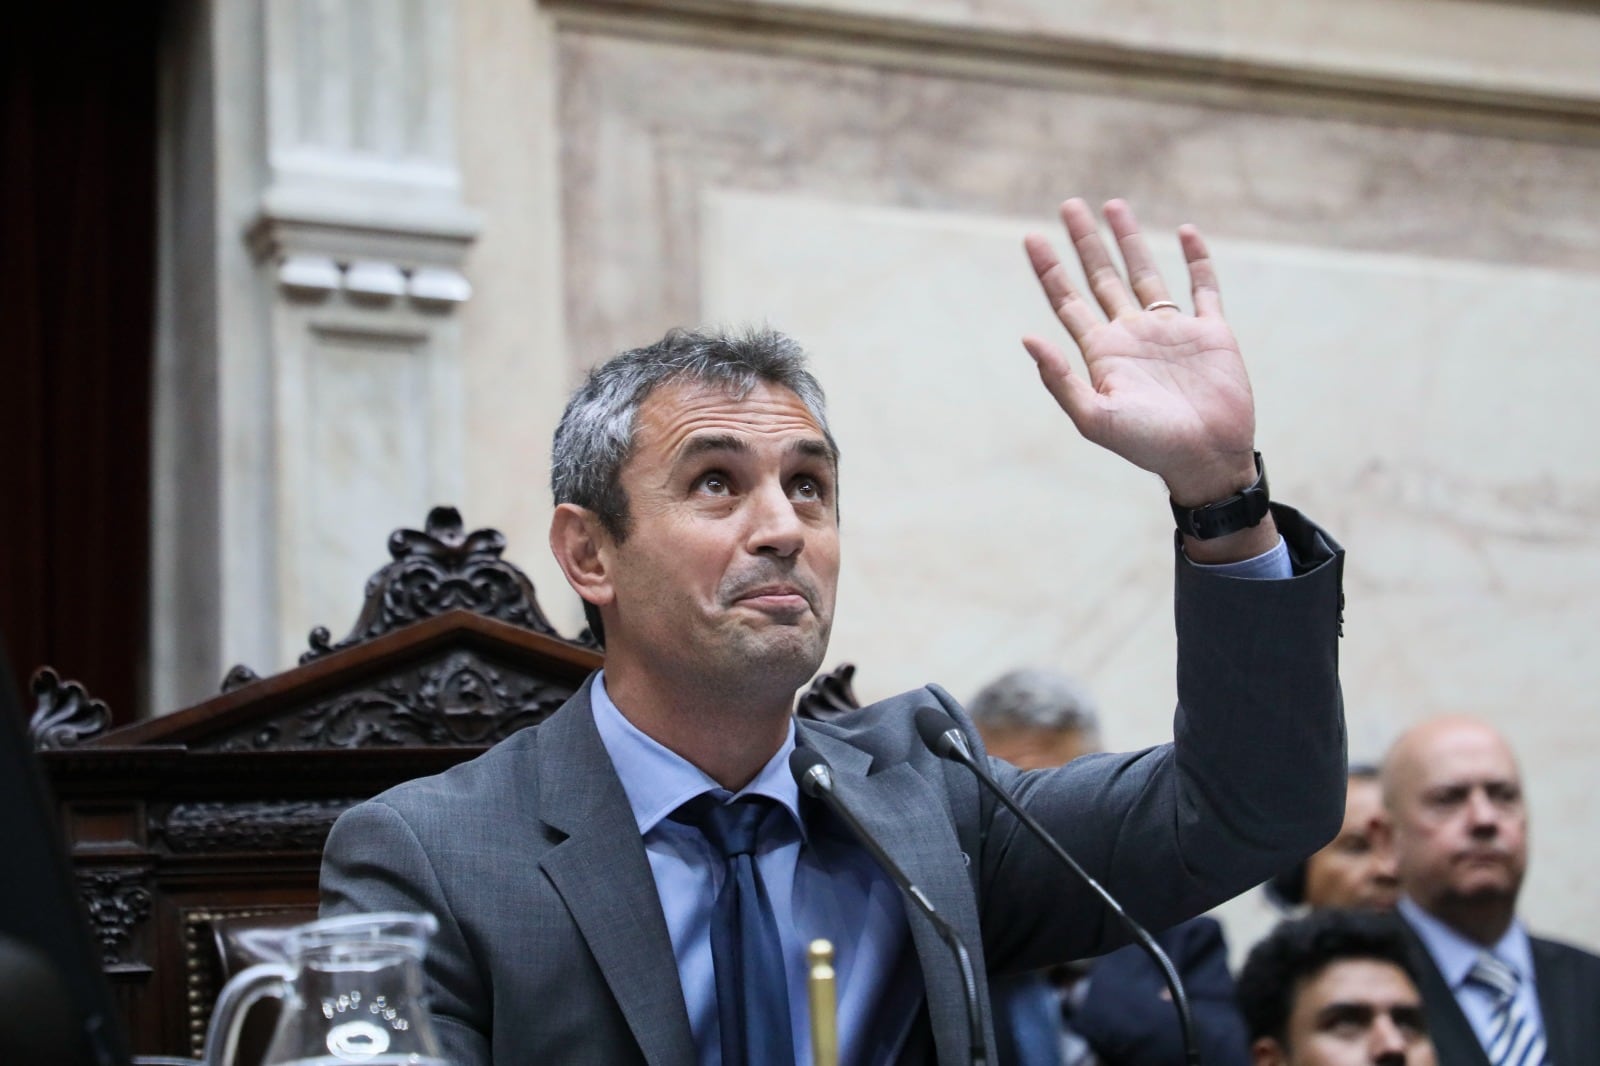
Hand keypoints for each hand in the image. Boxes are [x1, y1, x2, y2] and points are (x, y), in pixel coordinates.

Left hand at [1022, 198, 1256, 505]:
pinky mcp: (1211, 332)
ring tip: (1113, 205)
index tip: (1031, 236)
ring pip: (1145, 273)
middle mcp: (1133, 335)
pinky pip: (1203, 286)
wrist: (1205, 459)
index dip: (1049, 269)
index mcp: (1103, 352)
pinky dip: (1196, 258)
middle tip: (1069, 204)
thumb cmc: (1148, 445)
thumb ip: (1060, 379)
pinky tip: (1184, 232)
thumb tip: (1027, 338)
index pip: (1068, 301)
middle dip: (1085, 242)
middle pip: (1101, 277)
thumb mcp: (1094, 417)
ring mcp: (1171, 331)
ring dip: (1129, 240)